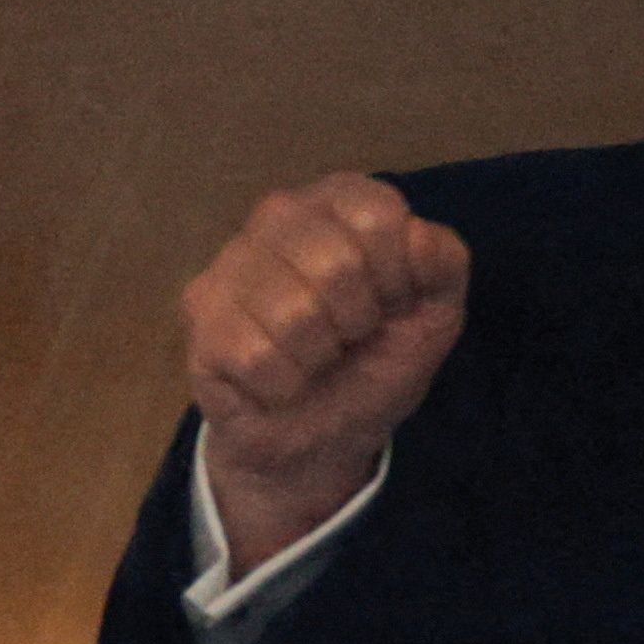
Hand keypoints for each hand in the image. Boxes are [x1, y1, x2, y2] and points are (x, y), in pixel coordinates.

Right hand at [182, 176, 471, 572]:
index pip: (378, 215)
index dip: (397, 276)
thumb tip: (416, 237)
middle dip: (356, 322)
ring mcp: (231, 262)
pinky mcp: (200, 314)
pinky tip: (277, 380)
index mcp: (339, 203)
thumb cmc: (372, 364)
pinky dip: (283, 386)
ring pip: (295, 312)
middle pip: (337, 262)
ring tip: (311, 358)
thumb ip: (443, 263)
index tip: (389, 304)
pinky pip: (257, 356)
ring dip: (318, 357)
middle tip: (346, 338)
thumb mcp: (434, 314)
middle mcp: (278, 215)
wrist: (319, 441)